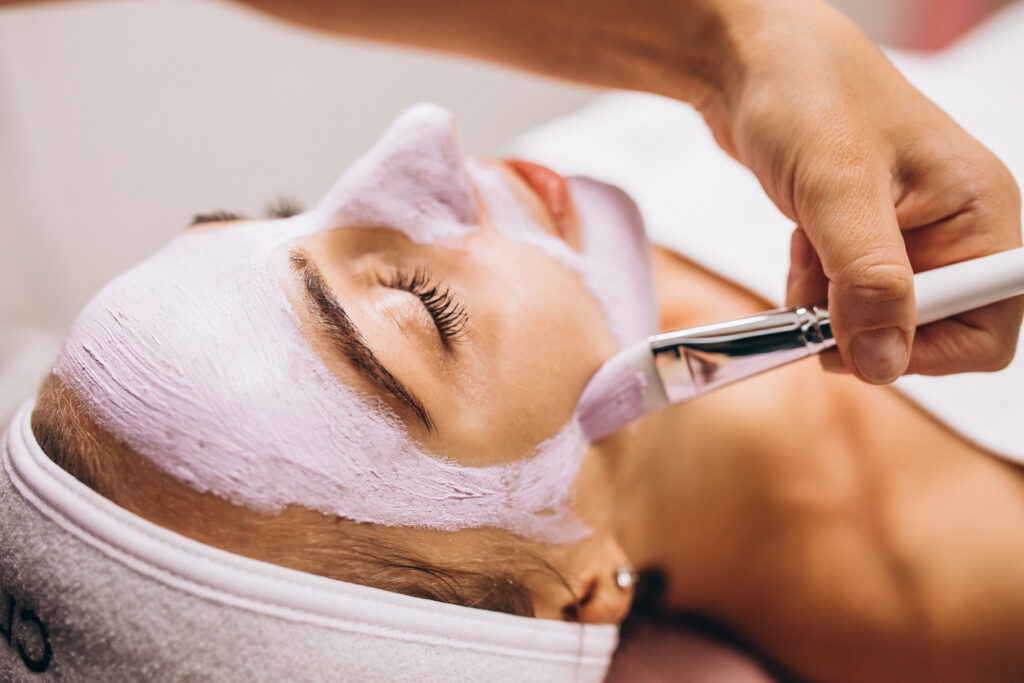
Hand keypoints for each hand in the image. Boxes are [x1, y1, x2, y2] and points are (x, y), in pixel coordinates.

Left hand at [697, 1, 1022, 382]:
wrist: (751, 60)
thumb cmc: (808, 95)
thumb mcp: (839, 190)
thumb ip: (867, 281)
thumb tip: (884, 362)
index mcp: (981, 216)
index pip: (986, 331)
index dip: (922, 351)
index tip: (854, 338)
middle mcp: (956, 232)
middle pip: (925, 334)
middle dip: (863, 325)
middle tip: (816, 295)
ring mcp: (909, 237)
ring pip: (875, 320)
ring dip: (828, 304)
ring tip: (808, 248)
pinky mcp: (865, 238)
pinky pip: (844, 297)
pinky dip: (814, 287)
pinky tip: (802, 242)